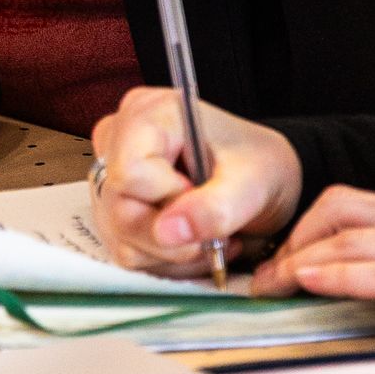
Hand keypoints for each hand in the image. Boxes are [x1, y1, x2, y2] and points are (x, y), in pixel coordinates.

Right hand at [89, 85, 303, 276]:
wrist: (262, 181)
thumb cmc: (258, 164)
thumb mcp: (253, 181)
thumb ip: (215, 208)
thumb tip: (168, 233)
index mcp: (148, 113)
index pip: (130, 173)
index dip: (170, 198)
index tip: (205, 194)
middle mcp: (119, 139)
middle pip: (121, 210)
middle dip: (175, 237)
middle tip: (216, 230)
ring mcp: (112, 177)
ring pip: (122, 239)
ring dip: (174, 254)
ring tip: (211, 236)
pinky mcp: (114, 209)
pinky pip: (127, 253)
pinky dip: (167, 261)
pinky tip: (195, 241)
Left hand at [251, 186, 374, 343]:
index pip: (364, 209)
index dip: (316, 226)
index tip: (285, 253)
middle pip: (344, 209)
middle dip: (295, 236)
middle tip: (264, 270)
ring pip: (353, 232)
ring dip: (301, 256)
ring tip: (270, 280)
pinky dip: (340, 272)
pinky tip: (310, 280)